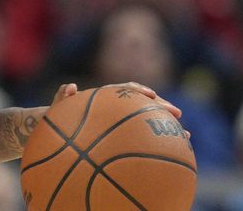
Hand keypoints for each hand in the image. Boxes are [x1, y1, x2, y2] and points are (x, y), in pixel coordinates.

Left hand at [50, 82, 186, 135]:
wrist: (58, 133)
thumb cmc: (58, 119)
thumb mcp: (57, 107)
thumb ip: (62, 96)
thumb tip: (70, 87)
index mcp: (105, 98)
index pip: (125, 89)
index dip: (138, 90)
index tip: (150, 94)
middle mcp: (117, 107)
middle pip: (144, 104)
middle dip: (162, 107)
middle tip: (177, 114)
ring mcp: (122, 122)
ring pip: (148, 122)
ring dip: (166, 127)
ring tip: (185, 135)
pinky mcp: (124, 137)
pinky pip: (144, 140)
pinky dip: (158, 145)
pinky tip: (173, 156)